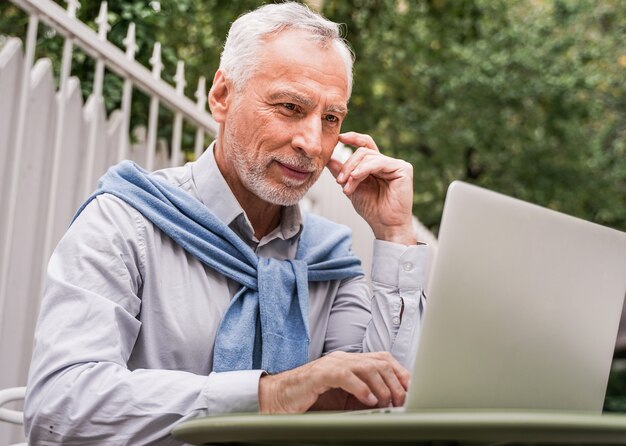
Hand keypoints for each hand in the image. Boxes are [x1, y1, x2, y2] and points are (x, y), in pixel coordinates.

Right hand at [258, 351, 409, 413]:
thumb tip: (390, 404)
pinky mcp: (319, 374)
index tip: (412, 389)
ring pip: (366, 367)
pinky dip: (360, 388)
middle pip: (379, 361)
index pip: (382, 359)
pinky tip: (369, 400)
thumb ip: (364, 397)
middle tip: (401, 400)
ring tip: (387, 402)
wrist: (277, 398)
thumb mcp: (343, 400)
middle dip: (395, 381)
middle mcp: (342, 359)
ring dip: (381, 386)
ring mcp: (331, 364)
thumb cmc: (309, 400)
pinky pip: (344, 375)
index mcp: (349, 362)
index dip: (400, 372)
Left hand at [327, 132, 416, 244]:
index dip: (353, 138)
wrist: (385, 226)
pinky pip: (378, 162)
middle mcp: (387, 163)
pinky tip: (355, 178)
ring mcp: (397, 165)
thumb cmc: (372, 210)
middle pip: (363, 152)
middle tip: (339, 182)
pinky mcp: (403, 169)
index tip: (339, 138)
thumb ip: (342, 173)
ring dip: (353, 171)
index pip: (365, 145)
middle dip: (348, 166)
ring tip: (347, 188)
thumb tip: (328, 159)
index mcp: (377, 166)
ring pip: (368, 156)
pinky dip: (363, 169)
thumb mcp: (351, 188)